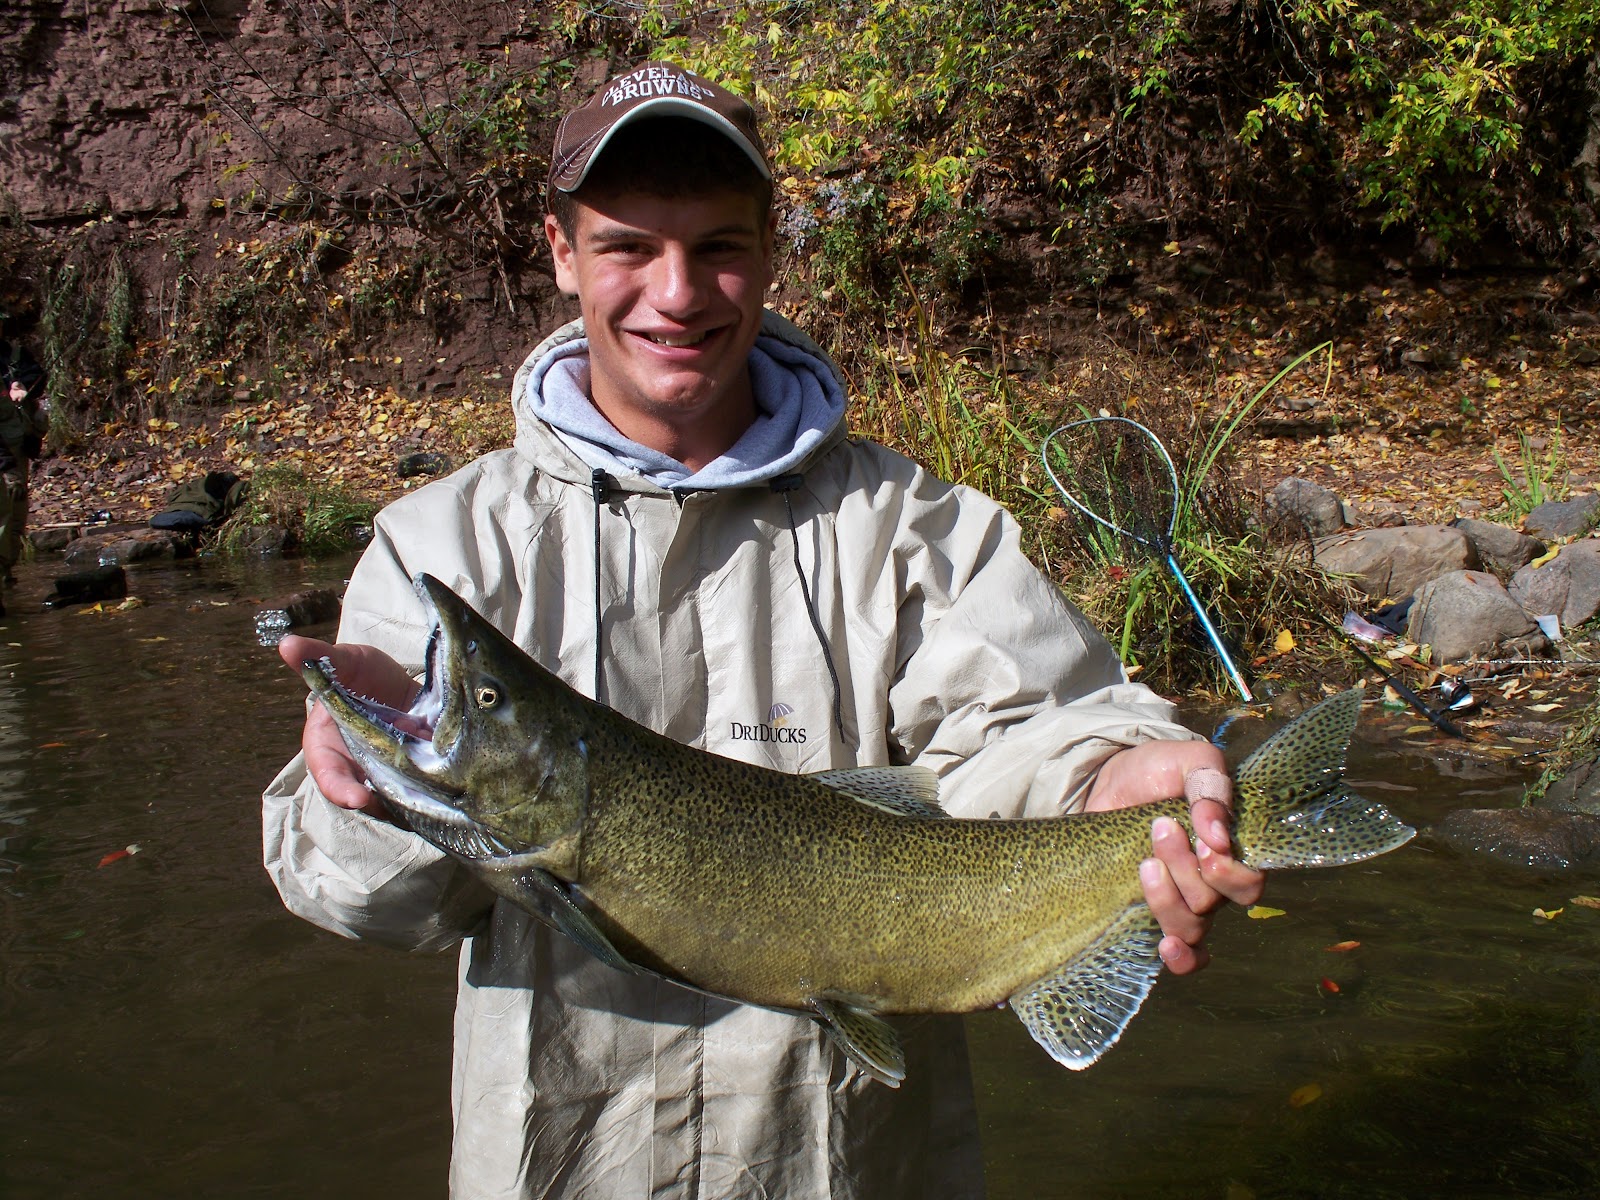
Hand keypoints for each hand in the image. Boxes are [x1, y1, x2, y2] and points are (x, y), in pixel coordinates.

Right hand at [279, 633, 417, 817]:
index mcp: (327, 748)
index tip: (358, 798)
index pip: (329, 776)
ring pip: (396, 799)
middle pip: (365, 797)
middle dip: (382, 802)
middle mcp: (355, 770)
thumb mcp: (344, 661)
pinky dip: (435, 790)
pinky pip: (422, 792)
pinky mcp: (414, 779)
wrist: (398, 685)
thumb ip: (319, 657)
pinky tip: (450, 782)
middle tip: (403, 801)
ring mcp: (385, 778)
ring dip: (412, 797)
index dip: (340, 789)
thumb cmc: (361, 676)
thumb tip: (287, 644)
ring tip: (432, 790)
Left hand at [1084, 739, 1264, 974]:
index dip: (1228, 872)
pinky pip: (1183, 955)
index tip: (1202, 841)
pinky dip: (1180, 957)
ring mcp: (1182, 900)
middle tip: (1161, 828)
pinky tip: (1164, 945)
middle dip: (1185, 869)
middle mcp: (1213, 883)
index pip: (1250, 883)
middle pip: (1214, 903)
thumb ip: (1210, 785)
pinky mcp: (1151, 911)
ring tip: (1144, 861)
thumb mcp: (1188, 760)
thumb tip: (1216, 833)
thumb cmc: (1155, 769)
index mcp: (1231, 850)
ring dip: (1165, 896)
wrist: (1109, 779)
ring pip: (1191, 925)